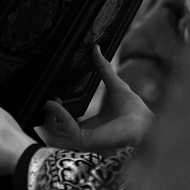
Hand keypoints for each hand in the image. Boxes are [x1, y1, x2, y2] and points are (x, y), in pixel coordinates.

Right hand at [38, 45, 153, 152]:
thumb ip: (103, 68)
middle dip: (44, 121)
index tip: (52, 97)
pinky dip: (58, 115)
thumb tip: (96, 48)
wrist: (145, 121)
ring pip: (53, 136)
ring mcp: (82, 140)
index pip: (63, 125)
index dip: (54, 114)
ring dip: (48, 119)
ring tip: (48, 102)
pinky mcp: (84, 141)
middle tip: (46, 101)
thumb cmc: (134, 108)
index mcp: (88, 127)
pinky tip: (55, 103)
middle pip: (53, 134)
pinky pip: (65, 128)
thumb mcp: (114, 84)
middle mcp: (82, 136)